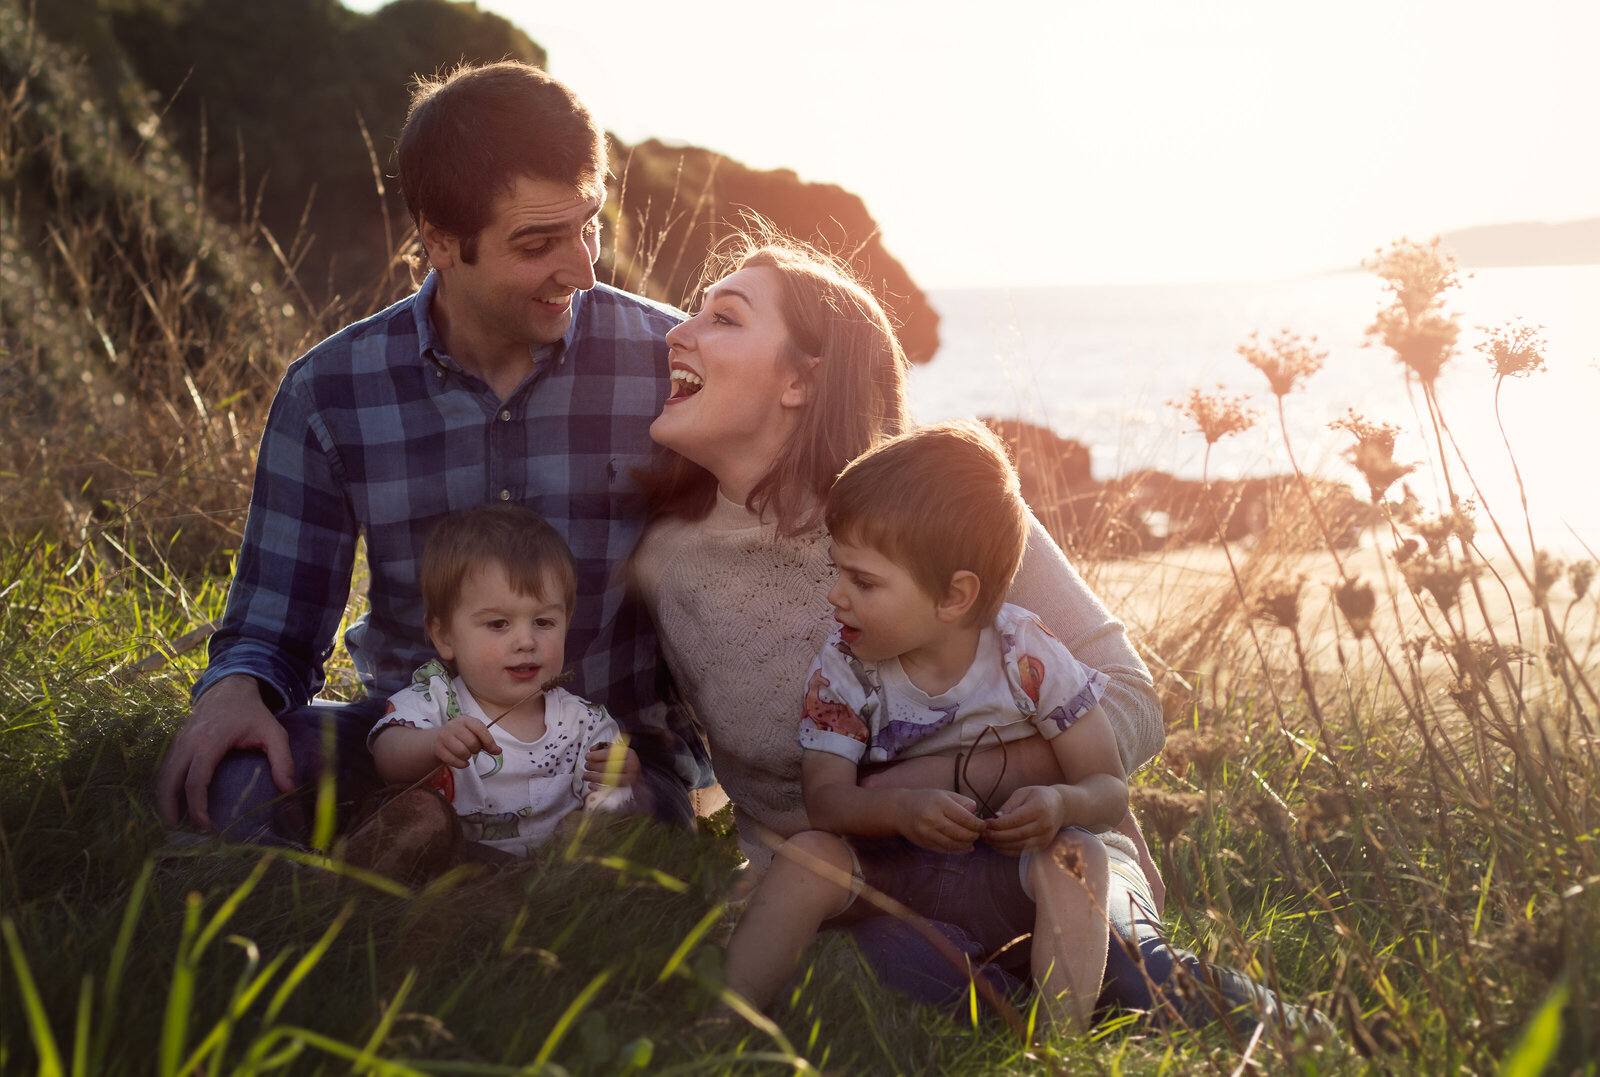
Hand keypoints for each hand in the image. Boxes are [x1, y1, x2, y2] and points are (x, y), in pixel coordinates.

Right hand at [155, 675, 293, 831]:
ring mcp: (178, 741)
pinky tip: (173, 801)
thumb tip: (289, 791)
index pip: (196, 782)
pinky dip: (165, 786)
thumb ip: (283, 761)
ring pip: (162, 775)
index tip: (206, 827)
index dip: (198, 808)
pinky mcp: (176, 742)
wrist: (230, 687)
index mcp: (210, 742)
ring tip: (173, 821)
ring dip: (163, 799)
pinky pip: (165, 768)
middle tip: (177, 830)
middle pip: (168, 781)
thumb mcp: (274, 732)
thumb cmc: (253, 713)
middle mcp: (188, 742)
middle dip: (169, 808)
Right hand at [434, 716, 499, 767]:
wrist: (441, 738)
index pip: (480, 729)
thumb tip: (498, 751)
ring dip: (468, 757)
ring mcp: (444, 736)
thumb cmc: (463, 736)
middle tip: (473, 750)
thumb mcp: (476, 734)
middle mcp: (453, 726)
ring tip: (467, 754)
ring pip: (462, 752)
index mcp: (466, 720)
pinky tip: (464, 763)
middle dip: (476, 750)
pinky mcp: (438, 748)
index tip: (494, 750)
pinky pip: (453, 761)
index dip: (489, 742)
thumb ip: (488, 742)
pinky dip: (461, 764)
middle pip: (472, 743)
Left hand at [583, 739, 639, 788]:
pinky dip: (598, 788)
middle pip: (609, 766)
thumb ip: (604, 747)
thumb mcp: (618, 750)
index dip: (597, 755)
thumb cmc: (626, 762)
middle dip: (594, 766)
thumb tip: (592, 749)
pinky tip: (591, 785)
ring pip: (608, 778)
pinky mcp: (625, 790)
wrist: (638, 778)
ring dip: (594, 777)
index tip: (587, 756)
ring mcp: (629, 779)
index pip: (611, 754)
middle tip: (587, 766)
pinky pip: (609, 789)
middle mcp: (631, 766)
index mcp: (629, 754)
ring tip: (586, 775)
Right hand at [896, 789, 982, 852]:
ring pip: (954, 845)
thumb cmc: (926, 799)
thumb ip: (962, 801)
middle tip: (979, 834)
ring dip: (967, 845)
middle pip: (961, 834)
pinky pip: (945, 850)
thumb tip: (976, 813)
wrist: (900, 810)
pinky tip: (964, 847)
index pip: (965, 819)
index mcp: (939, 804)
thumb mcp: (944, 794)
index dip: (978, 825)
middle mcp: (932, 819)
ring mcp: (927, 833)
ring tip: (972, 841)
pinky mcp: (924, 843)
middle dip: (974, 836)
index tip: (984, 825)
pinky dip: (957, 850)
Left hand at [984, 785, 1064, 854]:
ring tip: (987, 840)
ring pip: (1019, 846)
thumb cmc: (1038, 796)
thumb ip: (1009, 805)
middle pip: (1017, 835)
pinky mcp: (1043, 846)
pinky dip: (1008, 850)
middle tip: (983, 834)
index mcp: (1040, 808)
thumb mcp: (1023, 793)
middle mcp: (1044, 825)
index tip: (986, 823)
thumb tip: (995, 818)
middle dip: (997, 836)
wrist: (1061, 807)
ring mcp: (1045, 837)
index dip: (999, 824)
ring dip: (1000, 845)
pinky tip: (997, 845)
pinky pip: (1023, 851)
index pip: (1016, 819)